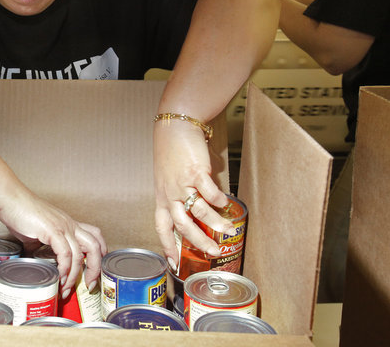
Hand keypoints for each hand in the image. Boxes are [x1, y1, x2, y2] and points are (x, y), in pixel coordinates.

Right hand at [0, 189, 106, 296]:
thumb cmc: (20, 211)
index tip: (94, 271)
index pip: (95, 236)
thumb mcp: (36, 232)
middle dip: (95, 269)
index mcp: (69, 223)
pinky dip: (64, 269)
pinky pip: (65, 254)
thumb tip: (34, 260)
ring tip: (66, 288)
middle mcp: (70, 224)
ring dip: (74, 276)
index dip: (100, 254)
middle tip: (89, 285)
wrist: (10, 199)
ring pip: (80, 254)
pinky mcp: (52, 230)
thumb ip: (39, 245)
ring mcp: (62, 227)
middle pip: (95, 246)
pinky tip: (58, 277)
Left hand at [153, 119, 233, 269]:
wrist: (175, 127)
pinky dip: (217, 200)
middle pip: (182, 225)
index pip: (162, 227)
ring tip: (228, 231)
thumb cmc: (171, 151)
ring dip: (214, 224)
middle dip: (198, 242)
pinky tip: (225, 203)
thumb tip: (199, 209)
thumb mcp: (168, 178)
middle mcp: (170, 193)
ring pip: (198, 211)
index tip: (174, 262)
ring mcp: (182, 183)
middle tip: (213, 252)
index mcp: (162, 196)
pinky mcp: (194, 171)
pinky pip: (208, 191)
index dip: (167, 245)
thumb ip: (180, 195)